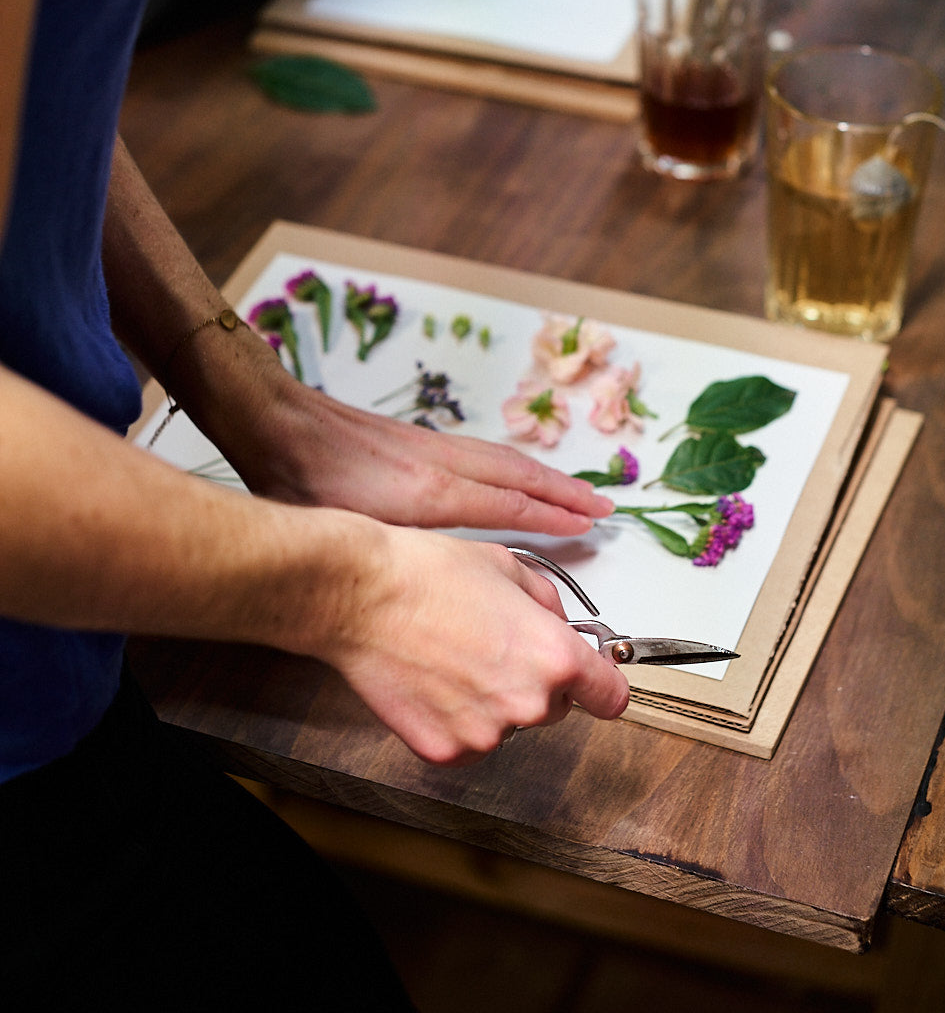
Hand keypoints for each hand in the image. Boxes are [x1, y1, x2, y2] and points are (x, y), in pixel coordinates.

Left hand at [216, 360, 613, 536]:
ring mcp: (431, 447)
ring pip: (504, 459)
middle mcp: (441, 464)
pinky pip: (483, 451)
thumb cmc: (299, 482)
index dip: (552, 516)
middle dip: (565, 492)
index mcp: (428, 493)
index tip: (589, 522)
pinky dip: (513, 463)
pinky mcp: (417, 439)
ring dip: (544, 475)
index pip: (507, 505)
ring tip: (573, 489)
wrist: (274, 422)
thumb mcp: (343, 533)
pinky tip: (513, 472)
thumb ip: (386, 559)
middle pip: (519, 476)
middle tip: (603, 505)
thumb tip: (418, 591)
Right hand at [320, 526, 629, 763]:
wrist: (362, 595)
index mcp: (554, 656)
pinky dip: (456, 718)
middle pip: (556, 708)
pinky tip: (434, 680)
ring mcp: (486, 734)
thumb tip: (558, 622)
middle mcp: (528, 703)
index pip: (610, 697)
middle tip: (495, 647)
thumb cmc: (427, 573)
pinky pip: (467, 741)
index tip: (592, 681)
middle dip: (537, 682)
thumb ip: (548, 603)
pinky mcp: (445, 751)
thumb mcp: (508, 565)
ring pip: (508, 724)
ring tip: (454, 657)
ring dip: (493, 701)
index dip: (601, 685)